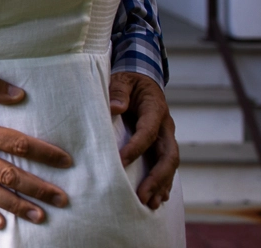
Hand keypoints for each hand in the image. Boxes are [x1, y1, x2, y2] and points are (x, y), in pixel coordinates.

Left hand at [110, 72, 178, 208]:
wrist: (142, 79)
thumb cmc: (128, 80)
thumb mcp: (122, 79)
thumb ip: (118, 91)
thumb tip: (115, 107)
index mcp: (155, 109)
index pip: (148, 132)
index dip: (136, 147)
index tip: (120, 161)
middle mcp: (165, 126)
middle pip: (168, 155)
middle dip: (157, 177)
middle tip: (143, 197)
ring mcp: (166, 137)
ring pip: (170, 165)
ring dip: (162, 185)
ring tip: (151, 204)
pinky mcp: (162, 145)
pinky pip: (166, 166)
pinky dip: (164, 183)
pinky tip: (158, 199)